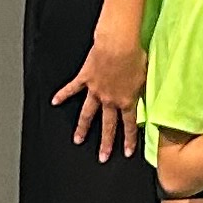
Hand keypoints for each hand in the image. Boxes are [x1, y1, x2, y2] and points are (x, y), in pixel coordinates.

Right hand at [54, 33, 147, 160]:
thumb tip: (147, 97)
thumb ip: (143, 90)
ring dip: (82, 127)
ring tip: (78, 139)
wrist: (118, 45)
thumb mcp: (146, 76)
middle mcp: (110, 99)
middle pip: (108, 125)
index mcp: (126, 99)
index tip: (128, 153)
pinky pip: (72, 88)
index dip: (130, 139)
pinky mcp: (85, 78)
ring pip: (88, 113)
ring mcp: (96, 90)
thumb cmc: (135, 56)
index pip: (129, 124)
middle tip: (102, 157)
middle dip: (106, 142)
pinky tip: (55, 102)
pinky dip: (63, 95)